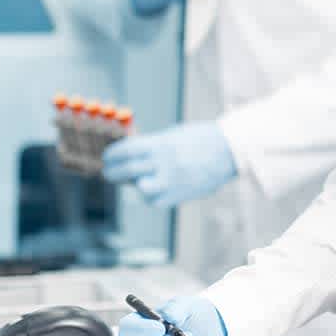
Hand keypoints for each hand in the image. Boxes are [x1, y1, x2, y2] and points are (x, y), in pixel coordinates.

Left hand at [102, 121, 236, 206]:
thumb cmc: (200, 139)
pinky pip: (155, 200)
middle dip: (113, 172)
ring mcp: (170, 180)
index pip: (124, 151)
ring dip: (132, 185)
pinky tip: (151, 190)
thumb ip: (151, 144)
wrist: (228, 151)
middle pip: (126, 170)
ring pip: (139, 187)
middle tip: (108, 173)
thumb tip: (129, 151)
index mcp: (158, 144)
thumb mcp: (172, 135)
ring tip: (131, 182)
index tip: (106, 158)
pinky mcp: (179, 194)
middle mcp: (161, 162)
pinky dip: (150, 197)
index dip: (112, 155)